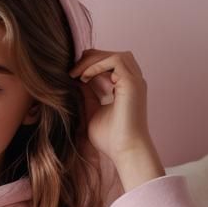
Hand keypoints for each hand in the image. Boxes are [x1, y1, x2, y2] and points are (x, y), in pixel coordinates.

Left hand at [69, 48, 159, 166]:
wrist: (125, 151)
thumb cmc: (110, 138)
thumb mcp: (92, 111)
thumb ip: (87, 94)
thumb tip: (76, 79)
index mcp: (126, 88)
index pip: (110, 64)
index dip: (90, 64)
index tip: (71, 75)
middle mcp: (133, 82)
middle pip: (113, 56)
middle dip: (91, 59)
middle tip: (71, 72)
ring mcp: (135, 81)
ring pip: (115, 55)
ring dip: (94, 60)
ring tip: (76, 73)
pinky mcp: (133, 83)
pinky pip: (116, 60)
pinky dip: (97, 65)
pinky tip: (84, 78)